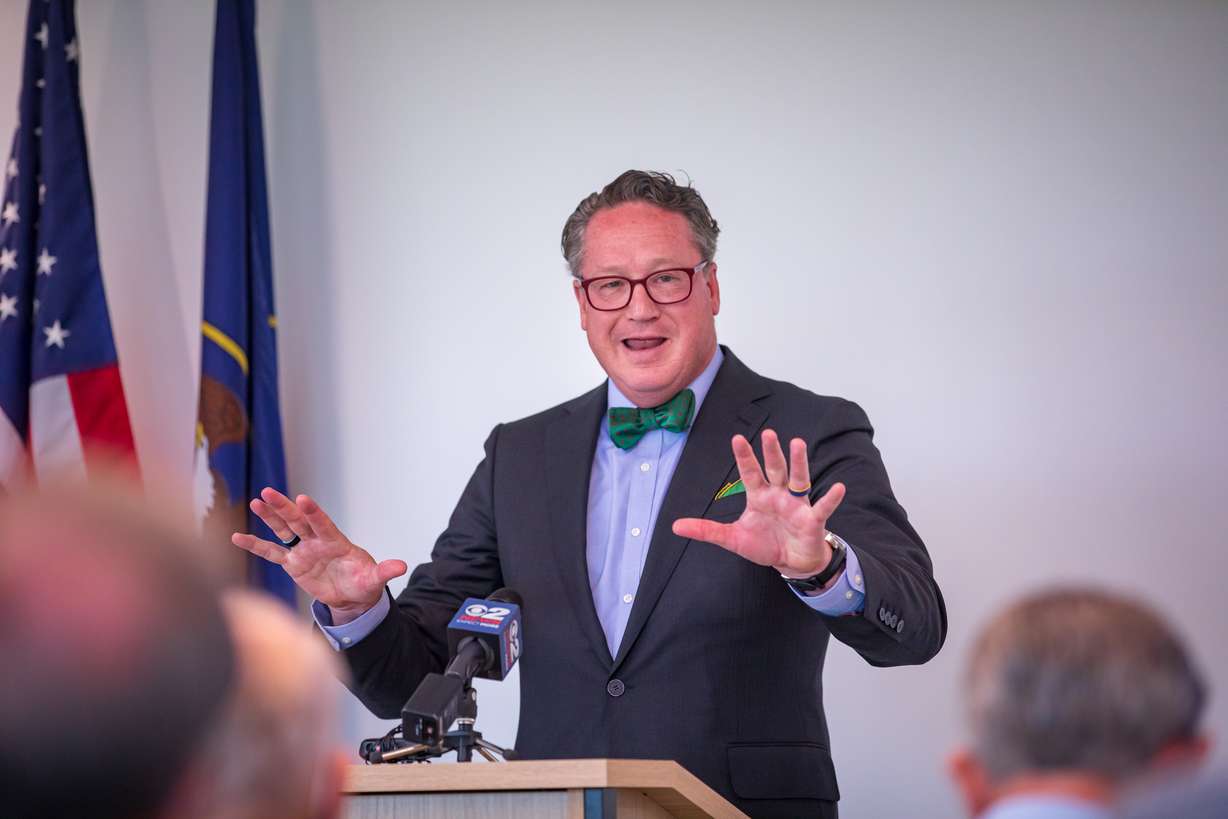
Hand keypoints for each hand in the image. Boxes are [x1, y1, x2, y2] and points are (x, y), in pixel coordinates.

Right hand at [231, 488, 406, 623]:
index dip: (313, 512)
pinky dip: (255, 545)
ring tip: (256, 502)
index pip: (322, 524)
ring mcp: (303, 551)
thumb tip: (403, 566)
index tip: (302, 499)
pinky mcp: (293, 564)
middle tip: (269, 492)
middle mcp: (316, 542)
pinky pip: (272, 553)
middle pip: (298, 521)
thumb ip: (384, 571)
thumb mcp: (374, 579)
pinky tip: (237, 537)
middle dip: (284, 508)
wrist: (351, 596)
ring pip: (283, 531)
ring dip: (270, 518)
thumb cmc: (363, 583)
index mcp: (335, 542)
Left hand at [672, 429, 845, 577]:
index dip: (744, 456)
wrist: (791, 562)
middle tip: (769, 433)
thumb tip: (675, 526)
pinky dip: (831, 498)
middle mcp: (779, 495)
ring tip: (799, 444)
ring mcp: (797, 505)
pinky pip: (823, 507)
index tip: (737, 438)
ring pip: (798, 479)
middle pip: (775, 469)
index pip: (750, 472)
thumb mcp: (732, 539)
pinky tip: (838, 487)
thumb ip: (706, 531)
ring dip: (799, 462)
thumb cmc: (765, 545)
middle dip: (772, 452)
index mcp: (759, 496)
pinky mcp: (812, 519)